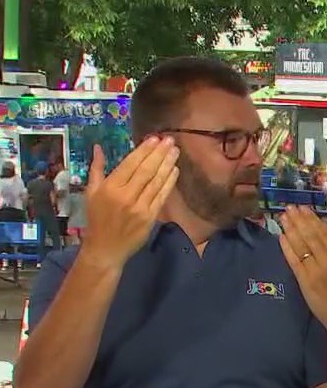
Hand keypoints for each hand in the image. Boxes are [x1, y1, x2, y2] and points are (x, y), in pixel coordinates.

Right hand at [81, 138, 178, 268]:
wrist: (105, 248)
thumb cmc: (96, 218)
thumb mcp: (91, 192)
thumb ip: (96, 169)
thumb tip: (98, 147)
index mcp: (109, 188)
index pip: (130, 165)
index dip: (144, 151)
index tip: (154, 139)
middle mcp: (126, 196)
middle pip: (146, 171)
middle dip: (159, 154)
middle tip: (170, 140)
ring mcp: (140, 207)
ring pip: (156, 182)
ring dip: (167, 165)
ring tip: (175, 151)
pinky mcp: (150, 217)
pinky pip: (162, 196)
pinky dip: (169, 182)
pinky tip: (175, 170)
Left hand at [279, 206, 326, 341]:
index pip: (324, 233)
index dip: (312, 219)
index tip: (303, 208)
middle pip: (310, 236)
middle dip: (298, 221)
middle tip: (288, 208)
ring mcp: (315, 271)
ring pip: (301, 247)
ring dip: (291, 230)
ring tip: (283, 218)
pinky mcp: (305, 282)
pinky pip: (294, 262)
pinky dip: (287, 249)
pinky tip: (281, 237)